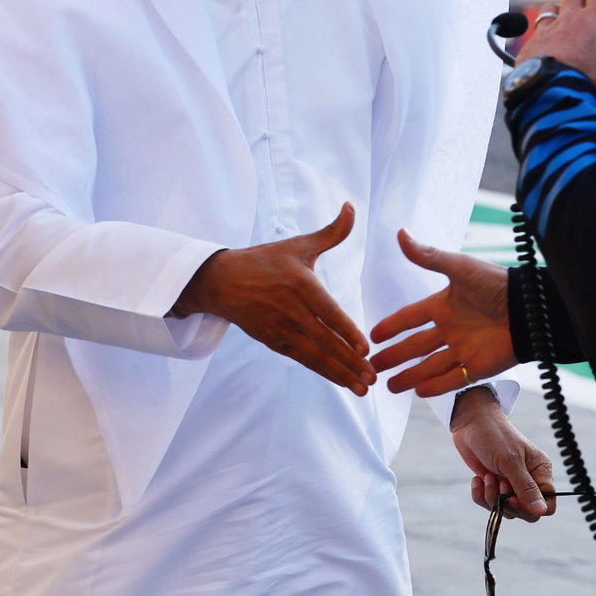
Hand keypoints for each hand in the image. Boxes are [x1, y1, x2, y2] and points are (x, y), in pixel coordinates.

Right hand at [171, 203, 375, 394]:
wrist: (222, 281)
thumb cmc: (265, 260)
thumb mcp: (298, 244)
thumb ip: (331, 232)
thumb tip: (351, 207)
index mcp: (300, 284)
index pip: (328, 312)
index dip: (346, 332)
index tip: (365, 348)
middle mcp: (291, 310)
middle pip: (324, 340)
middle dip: (350, 362)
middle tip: (373, 378)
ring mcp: (281, 328)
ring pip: (314, 355)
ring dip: (339, 373)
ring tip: (362, 388)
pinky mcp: (274, 341)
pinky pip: (302, 358)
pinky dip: (322, 371)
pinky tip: (341, 381)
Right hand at [370, 230, 515, 396]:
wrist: (529, 308)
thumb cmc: (495, 283)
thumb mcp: (459, 268)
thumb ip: (428, 256)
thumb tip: (400, 233)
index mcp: (444, 305)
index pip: (410, 318)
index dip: (392, 326)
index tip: (373, 335)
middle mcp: (450, 328)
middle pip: (415, 346)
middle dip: (395, 356)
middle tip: (373, 365)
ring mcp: (463, 349)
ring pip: (429, 366)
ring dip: (409, 376)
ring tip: (388, 385)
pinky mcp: (477, 366)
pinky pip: (452, 379)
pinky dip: (435, 386)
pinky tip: (418, 392)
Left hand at [450, 386, 555, 519]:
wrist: (471, 424)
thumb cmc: (495, 436)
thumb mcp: (511, 461)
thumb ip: (526, 488)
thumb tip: (541, 511)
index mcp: (541, 472)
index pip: (548, 504)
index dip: (531, 508)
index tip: (513, 499)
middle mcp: (529, 480)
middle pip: (527, 512)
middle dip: (509, 504)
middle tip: (499, 484)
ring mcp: (511, 485)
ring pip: (507, 510)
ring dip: (492, 498)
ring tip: (488, 477)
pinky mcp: (494, 486)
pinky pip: (490, 504)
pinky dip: (481, 495)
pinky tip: (478, 479)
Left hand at [519, 0, 595, 104]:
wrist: (554, 98)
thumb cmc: (592, 86)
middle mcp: (569, 18)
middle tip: (594, 4)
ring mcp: (547, 30)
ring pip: (551, 6)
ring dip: (561, 11)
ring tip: (569, 26)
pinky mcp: (530, 46)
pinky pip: (535, 33)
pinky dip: (544, 37)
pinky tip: (551, 50)